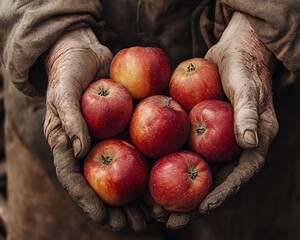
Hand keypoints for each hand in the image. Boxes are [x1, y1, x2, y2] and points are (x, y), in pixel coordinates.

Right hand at [43, 27, 149, 231]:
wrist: (87, 53)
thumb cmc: (70, 71)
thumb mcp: (64, 90)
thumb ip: (69, 118)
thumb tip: (79, 150)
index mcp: (68, 144)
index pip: (76, 179)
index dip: (89, 201)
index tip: (106, 219)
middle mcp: (90, 147)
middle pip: (103, 186)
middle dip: (118, 209)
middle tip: (136, 226)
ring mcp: (109, 140)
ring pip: (123, 176)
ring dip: (137, 198)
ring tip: (153, 218)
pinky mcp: (126, 130)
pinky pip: (138, 153)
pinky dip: (150, 170)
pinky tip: (164, 184)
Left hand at [152, 12, 278, 228]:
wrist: (232, 53)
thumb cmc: (243, 67)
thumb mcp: (247, 86)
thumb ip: (249, 112)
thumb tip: (249, 141)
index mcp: (251, 142)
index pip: (239, 175)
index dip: (221, 194)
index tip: (200, 210)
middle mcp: (231, 147)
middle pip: (212, 181)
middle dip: (191, 204)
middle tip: (167, 221)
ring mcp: (213, 141)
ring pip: (194, 172)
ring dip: (175, 191)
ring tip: (153, 208)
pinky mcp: (198, 132)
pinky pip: (182, 152)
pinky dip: (167, 166)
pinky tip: (147, 176)